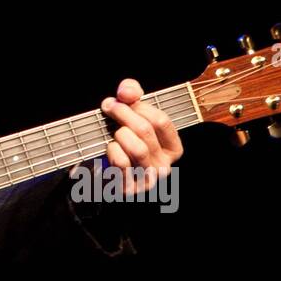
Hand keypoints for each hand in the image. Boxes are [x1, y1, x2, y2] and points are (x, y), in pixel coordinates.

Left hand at [99, 78, 183, 195]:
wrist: (108, 173)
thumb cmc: (124, 139)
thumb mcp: (132, 112)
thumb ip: (132, 93)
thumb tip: (127, 92)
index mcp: (173, 148)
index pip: (161, 121)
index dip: (139, 106)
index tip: (121, 99)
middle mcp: (164, 165)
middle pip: (146, 131)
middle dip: (123, 114)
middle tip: (109, 107)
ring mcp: (148, 179)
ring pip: (137, 148)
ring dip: (119, 133)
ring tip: (114, 131)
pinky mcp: (130, 188)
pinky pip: (122, 163)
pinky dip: (112, 150)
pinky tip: (111, 147)